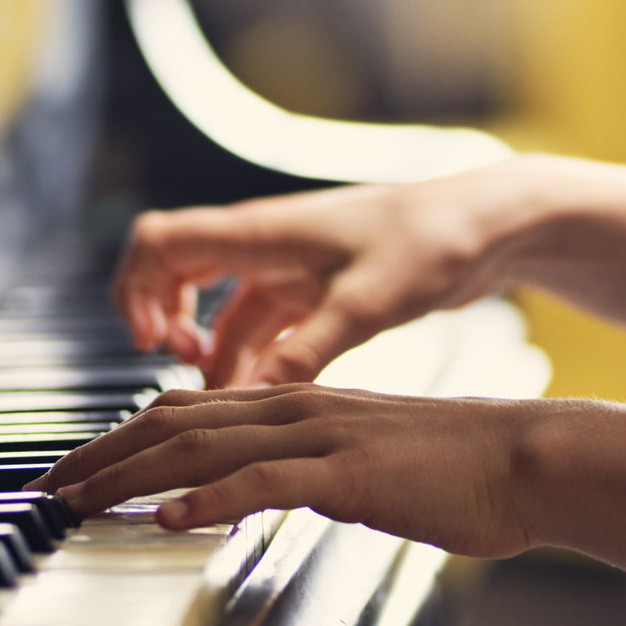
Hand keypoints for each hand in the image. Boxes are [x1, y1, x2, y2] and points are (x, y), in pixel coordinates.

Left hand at [25, 384, 545, 556]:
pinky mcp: (348, 473)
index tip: (76, 469)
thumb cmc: (454, 469)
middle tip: (48, 488)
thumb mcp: (361, 463)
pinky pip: (266, 483)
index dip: (122, 438)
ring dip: (132, 475)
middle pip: (177, 423)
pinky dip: (210, 498)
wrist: (522, 459)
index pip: (188, 411)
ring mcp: (322, 435)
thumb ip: (306, 470)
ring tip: (81, 500)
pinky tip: (170, 518)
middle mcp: (298, 407)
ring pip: (204, 446)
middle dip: (103, 456)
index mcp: (299, 403)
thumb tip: (262, 494)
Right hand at [111, 164, 530, 386]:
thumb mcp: (366, 302)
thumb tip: (251, 397)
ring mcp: (292, 268)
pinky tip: (265, 398)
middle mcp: (268, 247)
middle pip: (176, 274)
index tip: (153, 341)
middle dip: (162, 322)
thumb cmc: (432, 241)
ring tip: (224, 400)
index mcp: (263, 234)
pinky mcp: (320, 292)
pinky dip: (252, 360)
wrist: (488, 225)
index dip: (137, 289)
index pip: (159, 241)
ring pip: (222, 311)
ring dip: (211, 352)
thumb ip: (307, 351)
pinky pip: (263, 328)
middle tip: (181, 369)